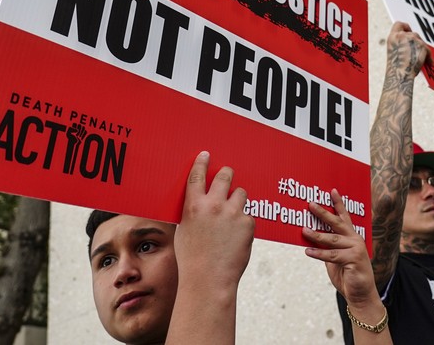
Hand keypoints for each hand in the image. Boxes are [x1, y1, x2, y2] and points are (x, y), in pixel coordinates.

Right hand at [175, 151, 253, 288]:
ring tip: (231, 216)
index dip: (202, 162)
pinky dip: (244, 222)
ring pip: (241, 193)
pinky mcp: (248, 223)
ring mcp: (233, 213)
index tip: (206, 154)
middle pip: (225, 176)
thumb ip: (193, 212)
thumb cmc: (192, 258)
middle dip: (227, 174)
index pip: (198, 175)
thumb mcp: (184, 230)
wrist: (208, 279)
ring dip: (237, 200)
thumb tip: (199, 201)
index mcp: (194, 206)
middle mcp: (214, 205)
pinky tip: (236, 237)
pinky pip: (248, 215)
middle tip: (228, 176)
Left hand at [303, 189, 377, 307]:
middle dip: (323, 213)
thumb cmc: (347, 274)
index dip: (338, 203)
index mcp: (352, 236)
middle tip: (310, 204)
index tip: (332, 190)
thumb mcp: (335, 258)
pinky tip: (307, 251)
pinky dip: (318, 253)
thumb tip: (310, 235)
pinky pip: (331, 255)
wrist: (360, 294)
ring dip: (316, 234)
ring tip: (303, 229)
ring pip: (332, 239)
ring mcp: (356, 249)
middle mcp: (355, 239)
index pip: (344, 217)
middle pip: (337, 223)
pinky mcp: (353, 260)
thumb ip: (327, 246)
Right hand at [385, 22, 429, 81]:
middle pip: (414, 34)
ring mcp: (412, 39)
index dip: (405, 27)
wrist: (400, 75)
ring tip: (422, 60)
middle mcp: (402, 36)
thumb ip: (402, 44)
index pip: (399, 25)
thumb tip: (414, 43)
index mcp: (392, 37)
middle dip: (418, 42)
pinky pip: (428, 50)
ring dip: (423, 50)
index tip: (409, 31)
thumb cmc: (396, 69)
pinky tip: (430, 63)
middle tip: (418, 51)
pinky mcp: (421, 45)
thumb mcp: (395, 52)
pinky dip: (429, 57)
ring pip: (421, 42)